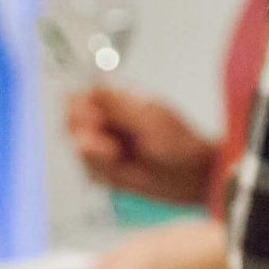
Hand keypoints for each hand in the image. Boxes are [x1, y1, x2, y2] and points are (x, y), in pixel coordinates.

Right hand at [64, 87, 217, 204]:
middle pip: (72, 125)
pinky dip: (101, 172)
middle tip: (111, 149)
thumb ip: (116, 106)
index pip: (79, 99)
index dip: (79, 111)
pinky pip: (89, 171)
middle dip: (86, 137)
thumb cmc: (179, 145)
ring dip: (95, 158)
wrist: (195, 177)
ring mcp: (107, 146)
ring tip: (120, 159)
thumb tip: (87, 90)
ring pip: (80, 150)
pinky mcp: (108, 170)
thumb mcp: (149, 119)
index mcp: (118, 101)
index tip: (95, 122)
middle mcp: (108, 122)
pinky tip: (121, 172)